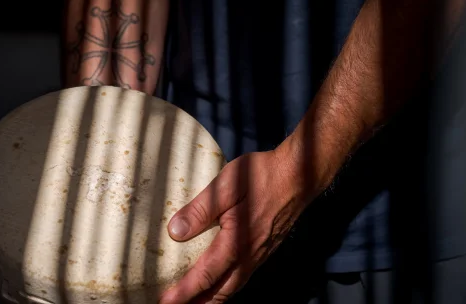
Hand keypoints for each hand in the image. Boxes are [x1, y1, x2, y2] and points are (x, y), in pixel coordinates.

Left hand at [158, 146, 312, 303]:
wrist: (299, 173)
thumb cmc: (262, 175)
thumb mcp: (226, 186)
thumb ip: (200, 210)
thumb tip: (175, 232)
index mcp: (237, 242)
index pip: (205, 276)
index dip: (184, 292)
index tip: (165, 301)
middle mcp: (250, 255)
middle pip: (220, 292)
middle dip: (197, 302)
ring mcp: (260, 253)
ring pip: (233, 287)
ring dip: (212, 298)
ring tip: (194, 301)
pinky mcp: (266, 248)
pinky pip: (243, 276)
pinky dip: (226, 287)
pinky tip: (219, 281)